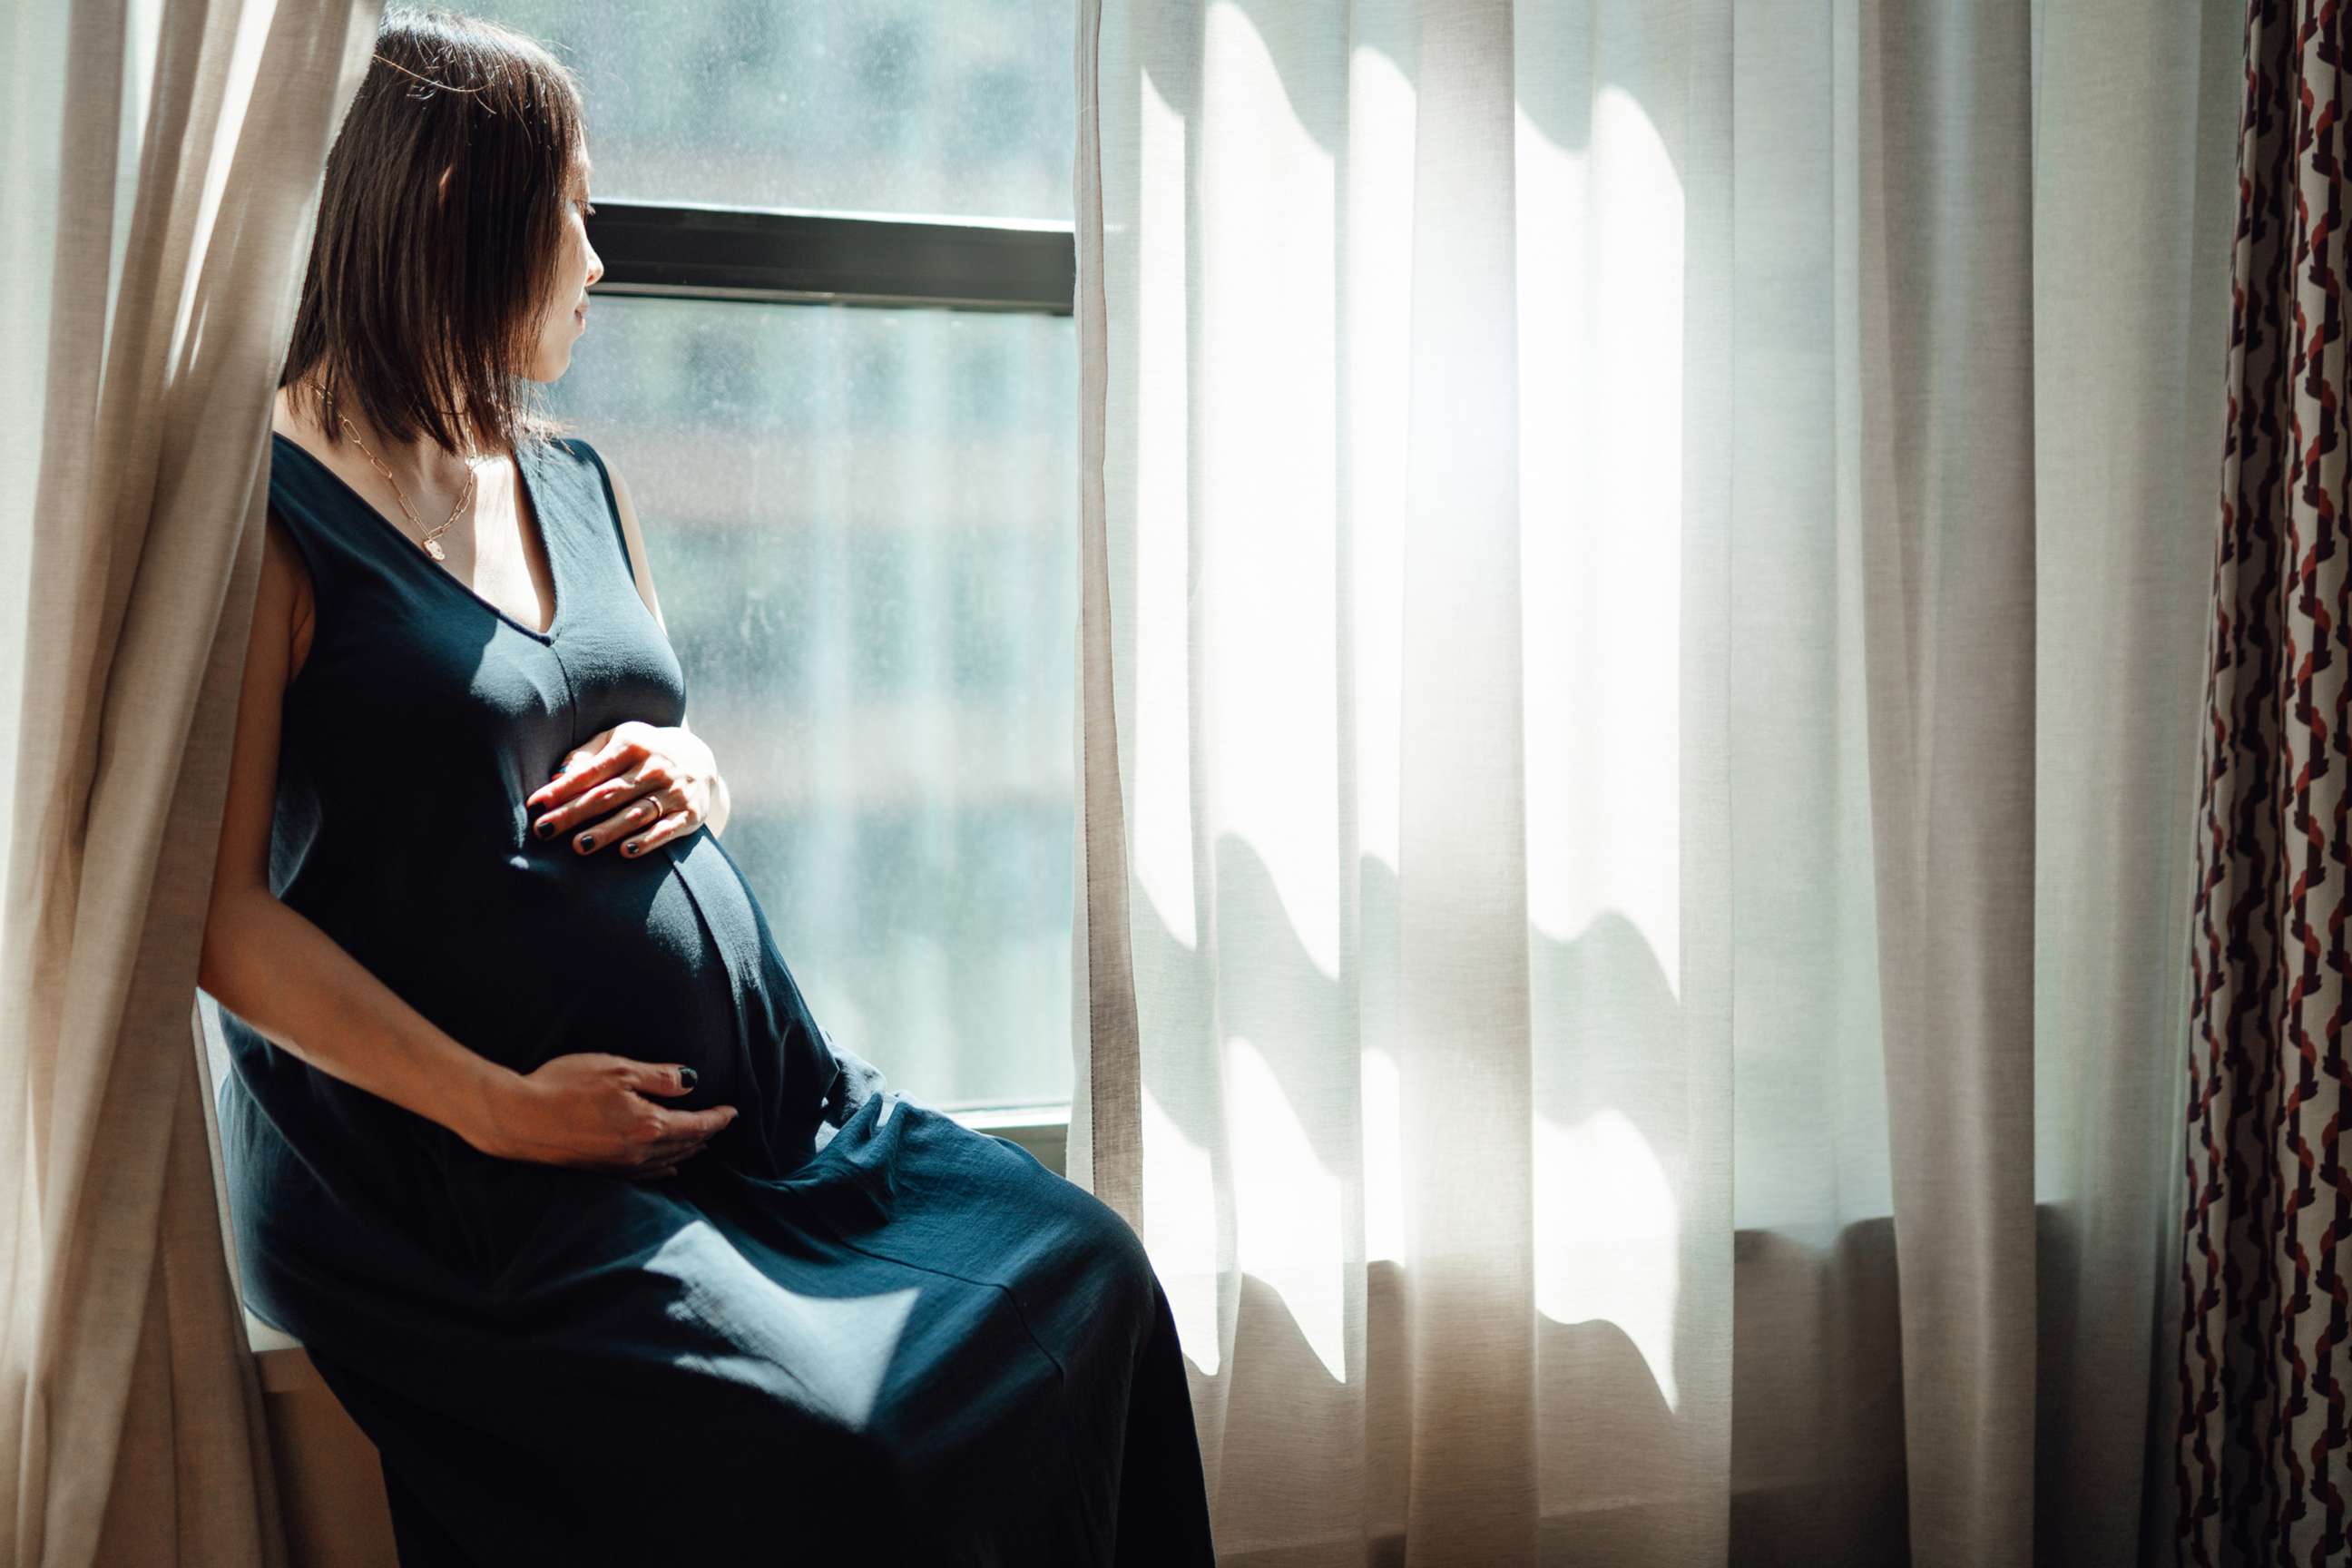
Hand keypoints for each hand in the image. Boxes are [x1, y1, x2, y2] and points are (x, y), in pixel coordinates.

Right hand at [470, 1053, 736, 1177]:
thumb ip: (658, 1078)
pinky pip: (645, 1174)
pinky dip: (663, 1169)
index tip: (733, 1112)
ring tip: (702, 1142)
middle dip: (706, 1134)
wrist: (517, 1118)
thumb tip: (691, 1082)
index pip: (695, 1124)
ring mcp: (619, 1165)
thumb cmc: (564, 1085)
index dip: (717, 1118)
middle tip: (721, 1124)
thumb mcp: (617, 1070)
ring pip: (667, 1161)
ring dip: (688, 1151)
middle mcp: (638, 1152)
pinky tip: (668, 1169)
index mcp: (648, 1125)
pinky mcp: (600, 1171)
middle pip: (684, 1146)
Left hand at [527, 721, 717, 858]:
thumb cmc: (644, 752)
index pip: (591, 771)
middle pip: (607, 795)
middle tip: (544, 830)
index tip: (536, 805)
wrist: (700, 760)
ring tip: (579, 846)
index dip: (562, 789)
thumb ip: (587, 755)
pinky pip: (666, 830)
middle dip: (574, 814)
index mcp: (632, 745)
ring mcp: (673, 791)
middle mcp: (654, 767)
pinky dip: (647, 841)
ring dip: (606, 831)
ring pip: (634, 814)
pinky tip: (626, 852)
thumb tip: (556, 777)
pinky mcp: (689, 813)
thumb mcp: (618, 740)